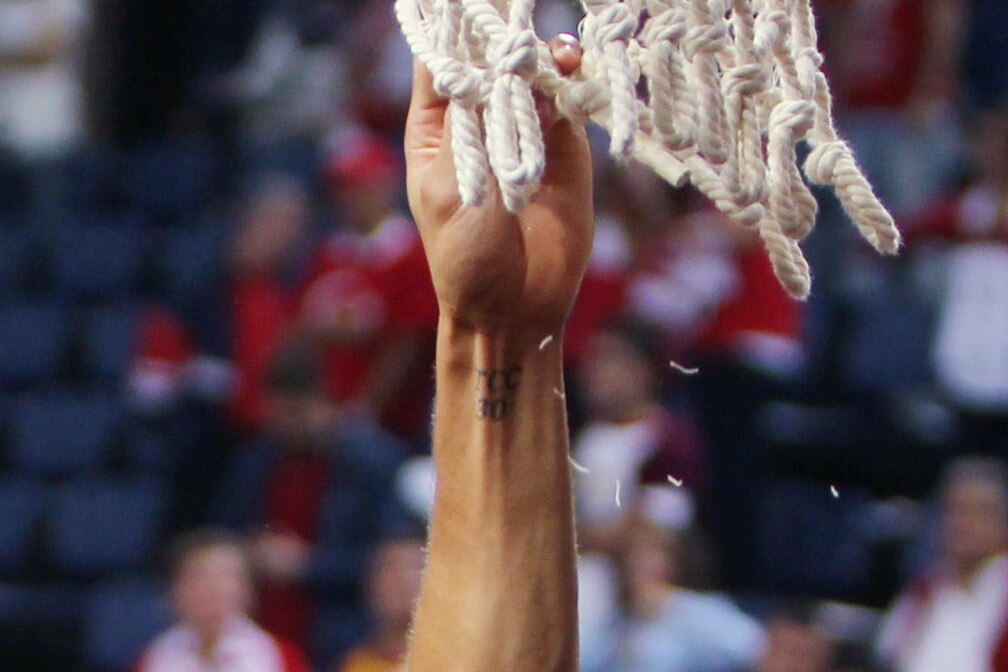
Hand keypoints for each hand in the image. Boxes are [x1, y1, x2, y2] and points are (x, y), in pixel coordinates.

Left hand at [405, 48, 592, 341]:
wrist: (514, 305)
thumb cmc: (464, 256)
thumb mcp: (448, 187)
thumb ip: (466, 124)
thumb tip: (482, 64)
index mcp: (436, 127)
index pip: (438, 60)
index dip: (449, 28)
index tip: (462, 2)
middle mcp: (479, 118)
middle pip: (488, 56)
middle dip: (499, 33)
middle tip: (514, 20)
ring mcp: (524, 127)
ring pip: (531, 70)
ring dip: (539, 54)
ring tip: (550, 54)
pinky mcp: (566, 143)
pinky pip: (568, 98)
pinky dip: (571, 78)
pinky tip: (570, 67)